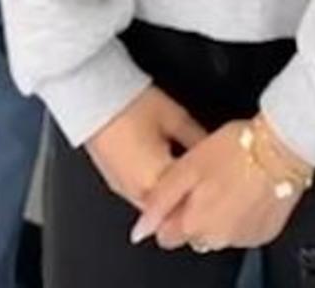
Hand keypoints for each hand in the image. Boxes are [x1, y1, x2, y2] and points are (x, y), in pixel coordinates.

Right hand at [84, 87, 207, 206]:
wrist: (94, 101)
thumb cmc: (132, 106)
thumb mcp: (176, 118)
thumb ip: (198, 140)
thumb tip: (214, 152)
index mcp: (157, 177)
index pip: (188, 199)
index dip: (207, 197)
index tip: (220, 193)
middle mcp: (139, 191)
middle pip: (171, 212)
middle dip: (189, 207)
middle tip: (210, 197)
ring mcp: (125, 190)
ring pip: (156, 210)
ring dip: (172, 205)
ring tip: (191, 192)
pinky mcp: (116, 184)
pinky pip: (142, 199)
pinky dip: (157, 196)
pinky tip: (167, 183)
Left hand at [134, 121, 300, 253]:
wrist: (284, 145)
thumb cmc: (238, 148)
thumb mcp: (188, 166)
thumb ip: (160, 201)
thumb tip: (141, 230)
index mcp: (194, 223)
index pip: (166, 235)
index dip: (170, 211)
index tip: (181, 192)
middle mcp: (217, 238)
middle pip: (193, 234)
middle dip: (195, 213)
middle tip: (208, 181)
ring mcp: (243, 237)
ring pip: (218, 233)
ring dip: (219, 214)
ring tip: (231, 181)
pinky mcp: (265, 232)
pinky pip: (244, 230)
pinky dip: (242, 215)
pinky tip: (247, 190)